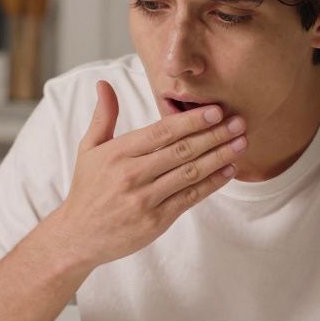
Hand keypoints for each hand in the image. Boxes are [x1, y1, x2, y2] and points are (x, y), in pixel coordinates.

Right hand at [48, 80, 245, 269]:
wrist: (78, 236)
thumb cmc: (87, 189)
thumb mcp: (88, 149)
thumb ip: (103, 116)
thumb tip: (104, 84)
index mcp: (118, 153)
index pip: (162, 131)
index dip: (192, 121)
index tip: (215, 111)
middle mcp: (132, 175)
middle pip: (182, 150)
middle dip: (214, 135)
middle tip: (239, 122)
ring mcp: (145, 199)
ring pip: (190, 173)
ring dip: (219, 157)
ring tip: (241, 143)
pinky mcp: (155, 221)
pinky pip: (189, 198)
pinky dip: (211, 184)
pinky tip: (228, 171)